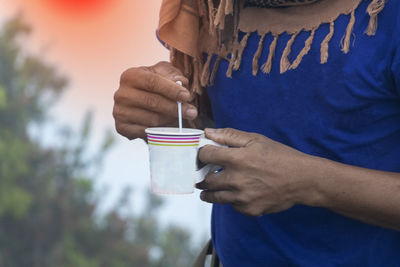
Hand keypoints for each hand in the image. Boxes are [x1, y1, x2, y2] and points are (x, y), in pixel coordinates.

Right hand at [113, 61, 197, 138]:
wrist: (140, 103)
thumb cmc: (156, 85)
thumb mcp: (165, 74)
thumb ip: (173, 75)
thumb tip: (180, 83)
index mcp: (131, 76)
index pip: (152, 82)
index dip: (171, 89)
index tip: (187, 96)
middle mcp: (121, 94)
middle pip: (152, 102)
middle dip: (175, 108)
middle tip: (192, 112)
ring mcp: (120, 112)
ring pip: (152, 119)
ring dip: (170, 120)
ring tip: (182, 119)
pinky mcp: (122, 127)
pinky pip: (146, 132)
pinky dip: (161, 131)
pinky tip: (170, 127)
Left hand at [196, 128, 317, 215]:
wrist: (303, 180)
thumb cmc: (281, 157)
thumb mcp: (256, 140)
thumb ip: (229, 136)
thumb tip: (208, 132)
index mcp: (237, 159)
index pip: (205, 155)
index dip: (202, 153)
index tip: (203, 155)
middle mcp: (236, 180)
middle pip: (206, 180)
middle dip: (202, 176)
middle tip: (202, 174)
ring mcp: (242, 197)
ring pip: (214, 197)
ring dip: (209, 192)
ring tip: (208, 188)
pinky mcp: (249, 209)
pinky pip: (232, 205)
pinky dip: (231, 199)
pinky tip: (237, 192)